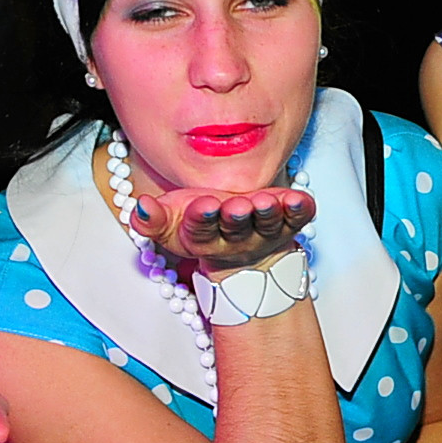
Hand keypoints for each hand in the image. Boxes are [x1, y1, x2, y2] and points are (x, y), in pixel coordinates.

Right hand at [132, 185, 315, 271]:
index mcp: (205, 238)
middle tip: (236, 206)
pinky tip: (300, 199)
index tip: (204, 205)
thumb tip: (140, 206)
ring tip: (265, 202)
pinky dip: (301, 209)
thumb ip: (152, 217)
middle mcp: (238, 238)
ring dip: (268, 213)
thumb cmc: (203, 225)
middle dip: (237, 217)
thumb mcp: (171, 223)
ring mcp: (266, 231)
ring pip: (268, 224)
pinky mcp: (290, 222)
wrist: (242, 243)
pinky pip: (299, 217)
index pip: (201, 229)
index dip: (202, 218)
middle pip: (237, 228)